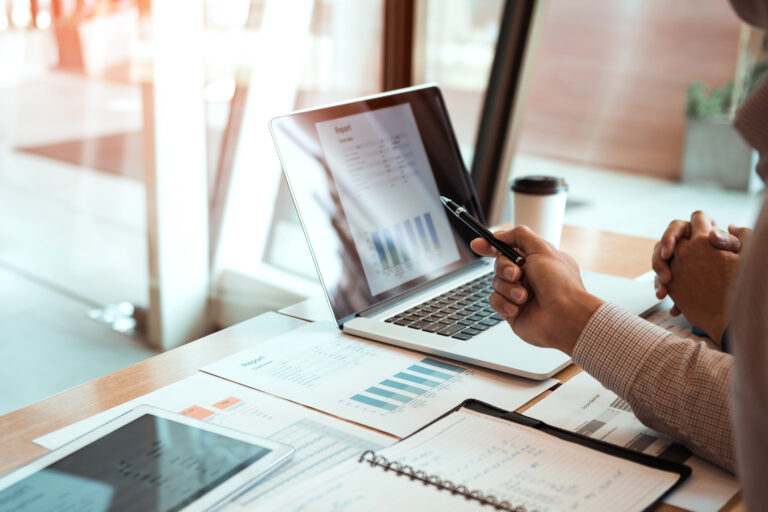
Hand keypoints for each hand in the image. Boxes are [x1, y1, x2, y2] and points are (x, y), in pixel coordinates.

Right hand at [470, 226, 603, 355]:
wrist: (566, 317)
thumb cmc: (561, 285)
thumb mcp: (542, 249)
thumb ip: (520, 236)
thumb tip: (500, 234)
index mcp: (536, 261)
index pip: (508, 248)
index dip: (491, 246)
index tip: (477, 244)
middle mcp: (527, 276)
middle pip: (499, 265)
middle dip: (504, 268)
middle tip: (516, 274)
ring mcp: (519, 294)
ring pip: (496, 283)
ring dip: (508, 288)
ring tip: (524, 296)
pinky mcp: (512, 311)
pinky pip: (495, 302)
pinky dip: (505, 303)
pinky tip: (518, 307)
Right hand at [652, 211, 749, 314]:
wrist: (739, 288)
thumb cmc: (741, 262)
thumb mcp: (738, 251)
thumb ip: (728, 241)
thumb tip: (712, 234)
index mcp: (695, 232)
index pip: (677, 227)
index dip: (670, 237)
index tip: (669, 253)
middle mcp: (683, 245)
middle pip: (661, 247)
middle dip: (659, 262)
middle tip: (667, 277)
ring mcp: (677, 261)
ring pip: (660, 266)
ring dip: (658, 280)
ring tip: (663, 293)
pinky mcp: (676, 278)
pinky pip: (665, 284)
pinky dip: (667, 294)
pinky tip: (674, 308)